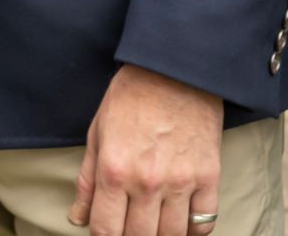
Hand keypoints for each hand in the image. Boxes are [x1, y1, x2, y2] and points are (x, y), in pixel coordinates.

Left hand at [66, 64, 221, 235]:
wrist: (174, 68)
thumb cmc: (131, 96)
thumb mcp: (97, 132)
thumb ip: (87, 180)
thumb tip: (78, 218)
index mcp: (114, 171)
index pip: (106, 231)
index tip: (107, 233)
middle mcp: (147, 182)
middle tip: (131, 226)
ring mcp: (180, 181)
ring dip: (161, 235)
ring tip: (154, 223)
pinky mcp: (208, 176)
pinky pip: (204, 222)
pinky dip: (193, 229)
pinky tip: (182, 220)